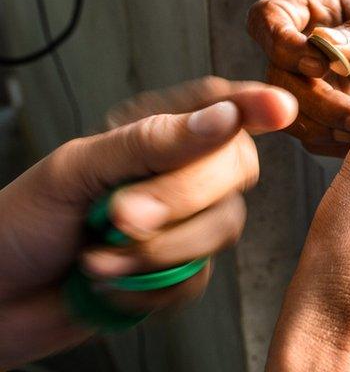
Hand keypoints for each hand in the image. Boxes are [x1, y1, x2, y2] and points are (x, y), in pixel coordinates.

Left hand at [0, 77, 296, 367]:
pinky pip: (197, 277)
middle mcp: (180, 173)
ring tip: (96, 257)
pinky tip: (106, 281)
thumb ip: (154, 142)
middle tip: (120, 215)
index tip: (278, 109)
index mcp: (156, 133)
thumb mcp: (76, 170)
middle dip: (180, 198)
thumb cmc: (18, 224)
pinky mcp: (180, 271)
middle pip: (233, 168)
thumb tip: (224, 116)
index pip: (219, 107)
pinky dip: (147, 287)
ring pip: (221, 228)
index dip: (253, 107)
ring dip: (154, 252)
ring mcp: (185, 223)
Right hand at [247, 0, 349, 155]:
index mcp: (318, 7)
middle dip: (314, 100)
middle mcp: (306, 45)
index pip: (269, 18)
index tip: (319, 64)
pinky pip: (315, 135)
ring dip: (327, 127)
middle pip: (277, 76)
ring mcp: (315, 82)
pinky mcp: (329, 114)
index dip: (280, 43)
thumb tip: (322, 44)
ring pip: (292, 113)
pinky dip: (338, 142)